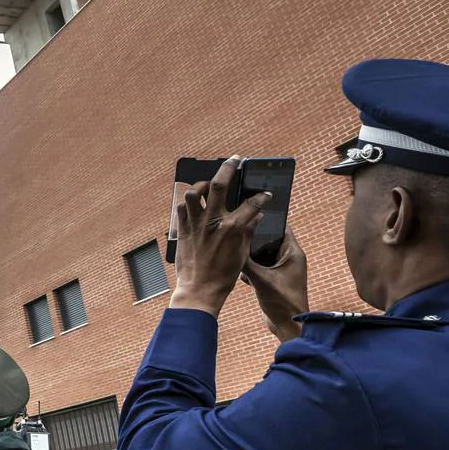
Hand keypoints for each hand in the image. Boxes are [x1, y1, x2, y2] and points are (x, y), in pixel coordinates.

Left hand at [169, 157, 271, 316]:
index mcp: (231, 228)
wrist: (199, 289)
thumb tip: (255, 216)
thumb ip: (248, 230)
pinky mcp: (183, 230)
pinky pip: (182, 208)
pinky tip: (196, 204)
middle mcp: (212, 222)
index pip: (251, 204)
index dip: (261, 198)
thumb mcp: (242, 253)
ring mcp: (195, 224)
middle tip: (234, 160)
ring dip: (202, 185)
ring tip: (209, 186)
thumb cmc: (222, 275)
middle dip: (228, 168)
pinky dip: (189, 203)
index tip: (266, 194)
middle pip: (219, 185)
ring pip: (193, 193)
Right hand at [242, 228, 308, 341]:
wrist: (288, 325)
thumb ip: (246, 262)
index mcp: (293, 253)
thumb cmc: (282, 301)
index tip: (248, 218)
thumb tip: (231, 249)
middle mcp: (289, 258)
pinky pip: (261, 267)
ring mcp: (282, 269)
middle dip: (253, 241)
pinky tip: (243, 276)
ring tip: (238, 257)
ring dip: (251, 257)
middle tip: (237, 237)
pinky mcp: (274, 278)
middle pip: (269, 240)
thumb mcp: (261, 279)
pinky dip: (252, 269)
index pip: (282, 228)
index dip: (266, 221)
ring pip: (263, 254)